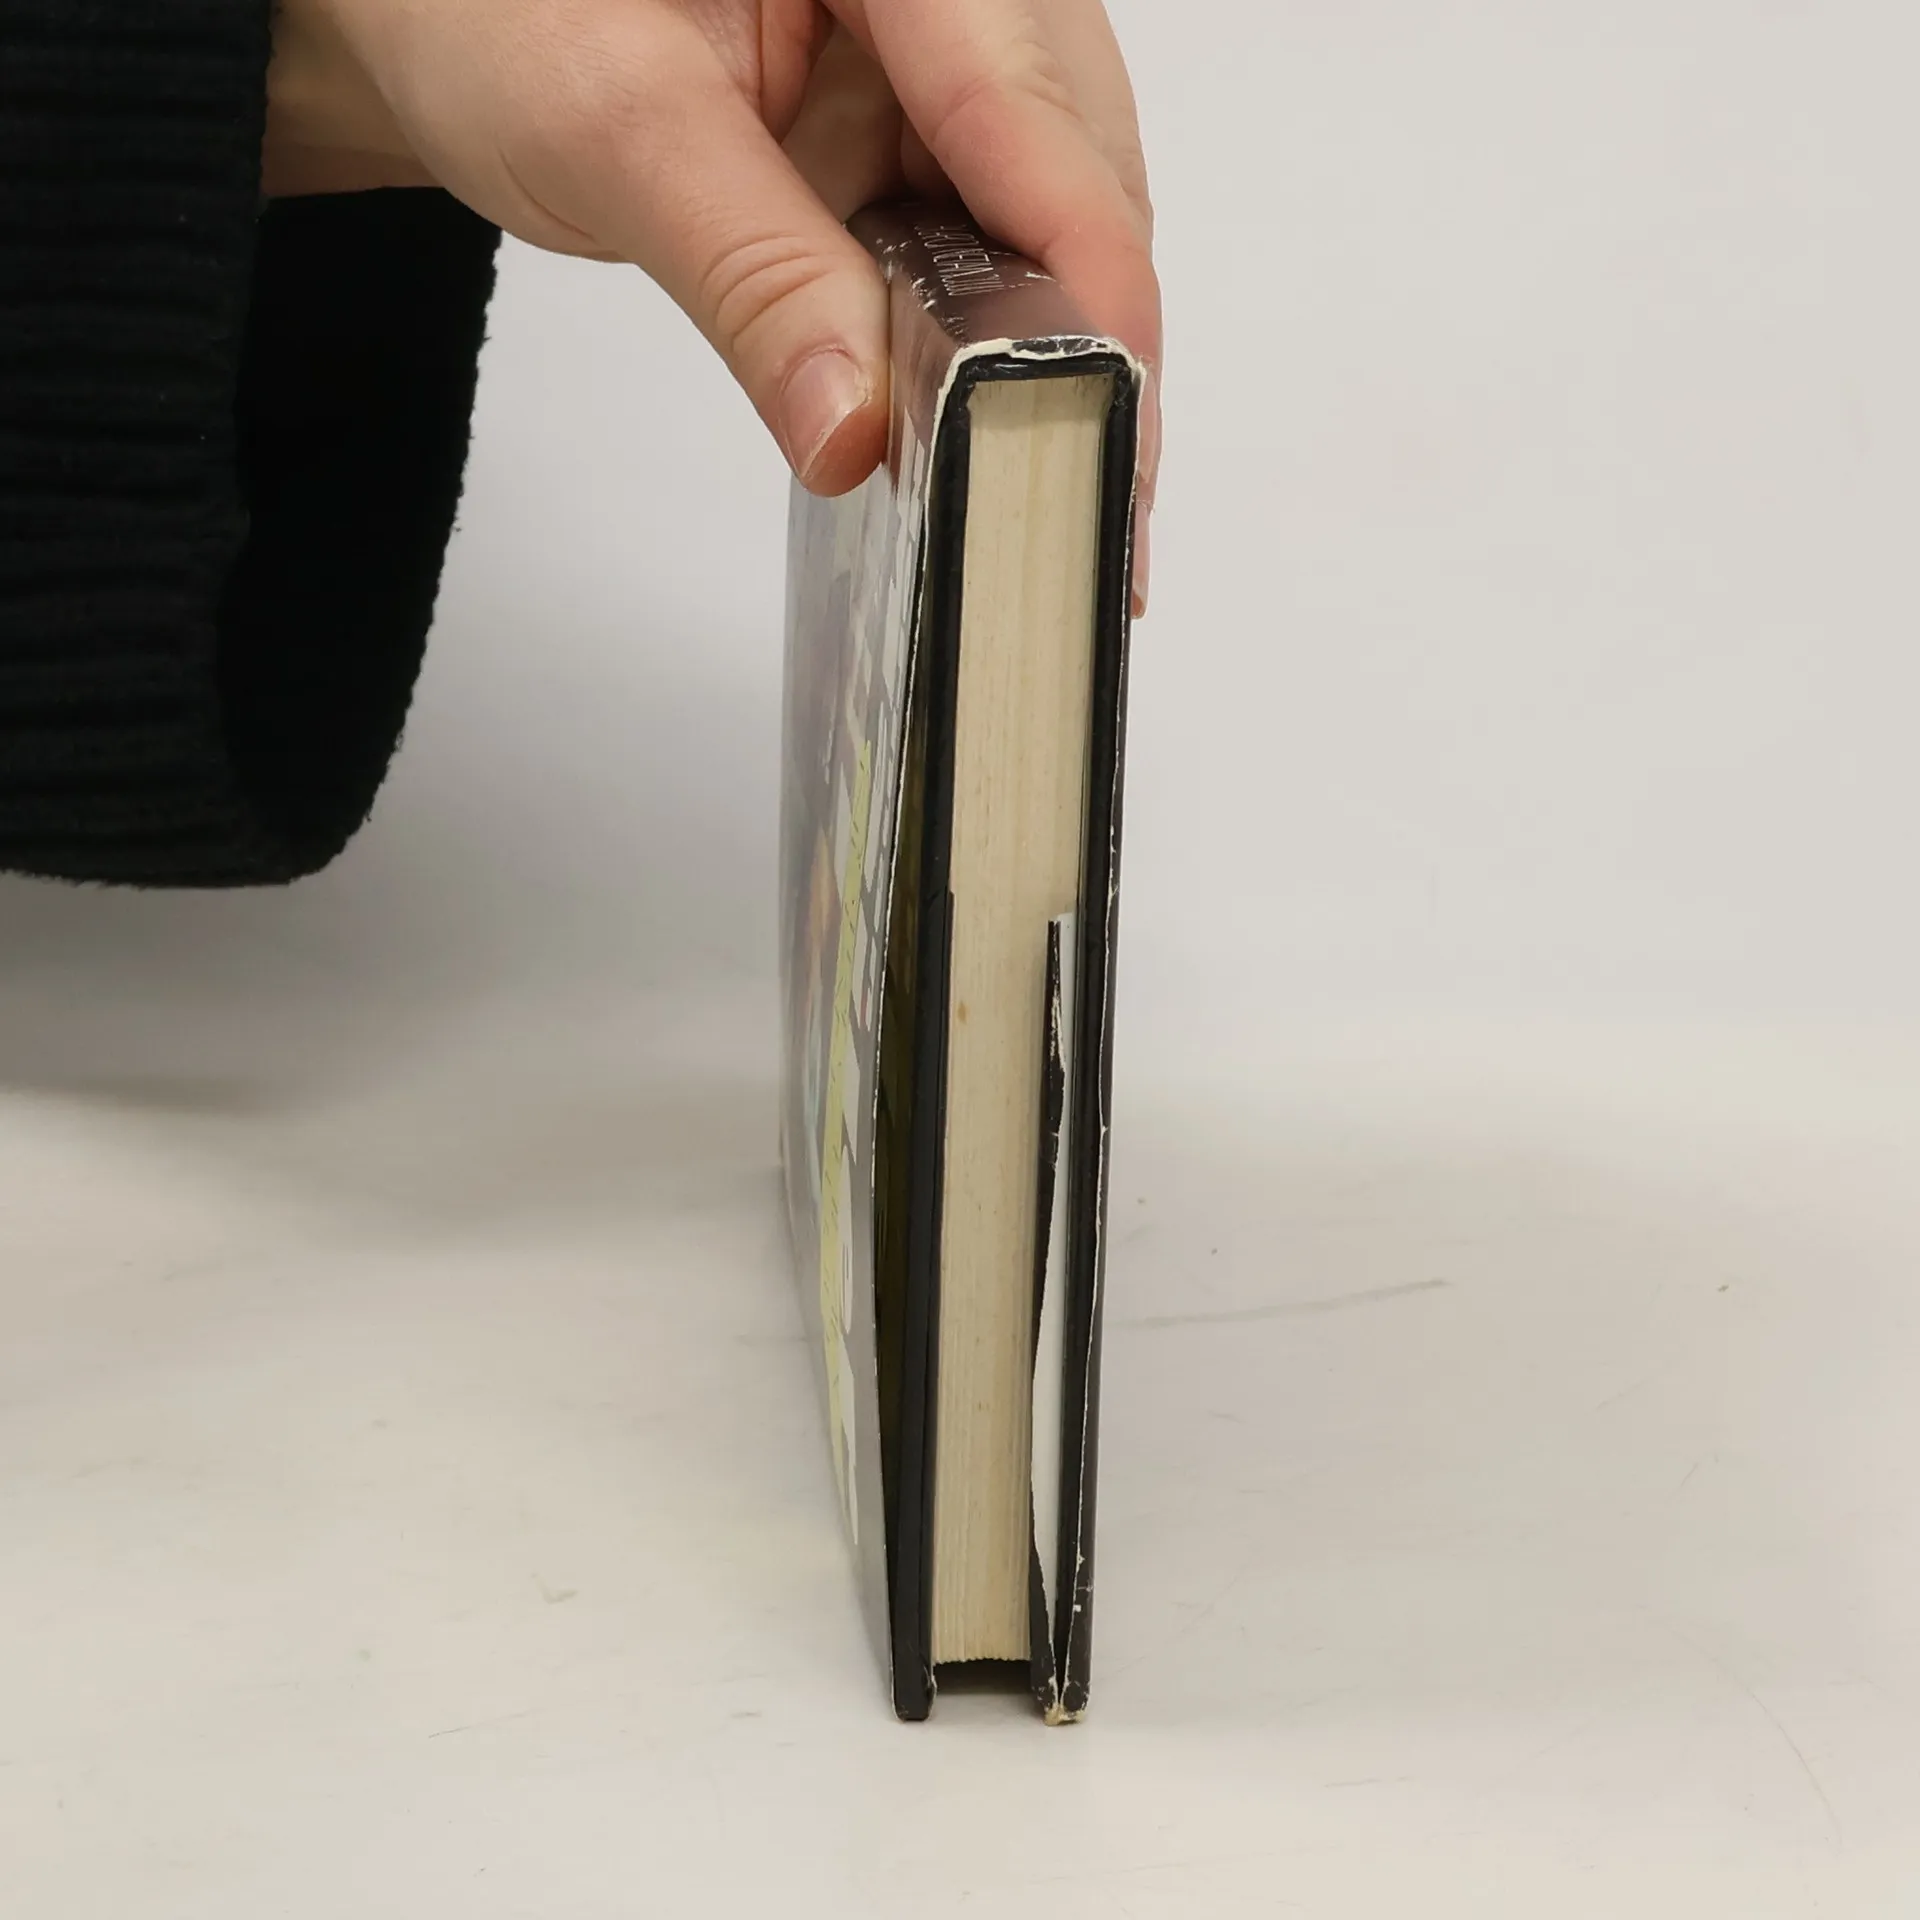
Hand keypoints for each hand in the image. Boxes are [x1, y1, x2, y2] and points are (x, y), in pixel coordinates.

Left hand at [265, 0, 1158, 597]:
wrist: (429, 7)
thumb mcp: (613, 132)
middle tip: (1094, 500)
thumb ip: (754, 277)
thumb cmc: (484, 6)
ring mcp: (942, 42)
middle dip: (1090, 329)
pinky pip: (994, 225)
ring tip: (1063, 488)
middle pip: (1075, 156)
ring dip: (1055, 344)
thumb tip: (861, 434)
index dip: (1086, 267)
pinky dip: (995, 329)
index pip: (1030, 98)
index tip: (1104, 412)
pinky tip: (1001, 418)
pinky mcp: (918, 115)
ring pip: (1054, 202)